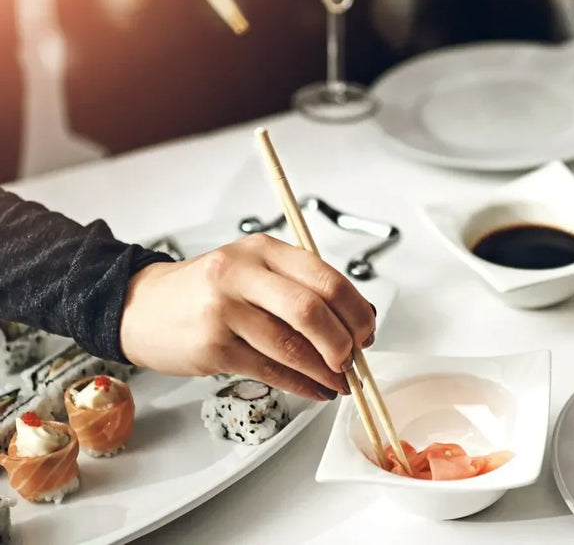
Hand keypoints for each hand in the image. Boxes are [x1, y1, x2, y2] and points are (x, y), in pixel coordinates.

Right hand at [119, 234, 376, 401]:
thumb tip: (357, 320)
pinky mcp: (212, 347)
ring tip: (341, 382)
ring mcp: (224, 311)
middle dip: (343, 341)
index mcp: (263, 250)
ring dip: (325, 370)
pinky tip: (315, 389)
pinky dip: (300, 384)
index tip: (367, 331)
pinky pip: (270, 370)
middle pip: (312, 309)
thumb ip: (301, 287)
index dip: (355, 309)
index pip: (325, 277)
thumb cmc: (208, 290)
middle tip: (355, 359)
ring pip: (292, 345)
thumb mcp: (254, 270)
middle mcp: (243, 274)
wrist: (140, 307)